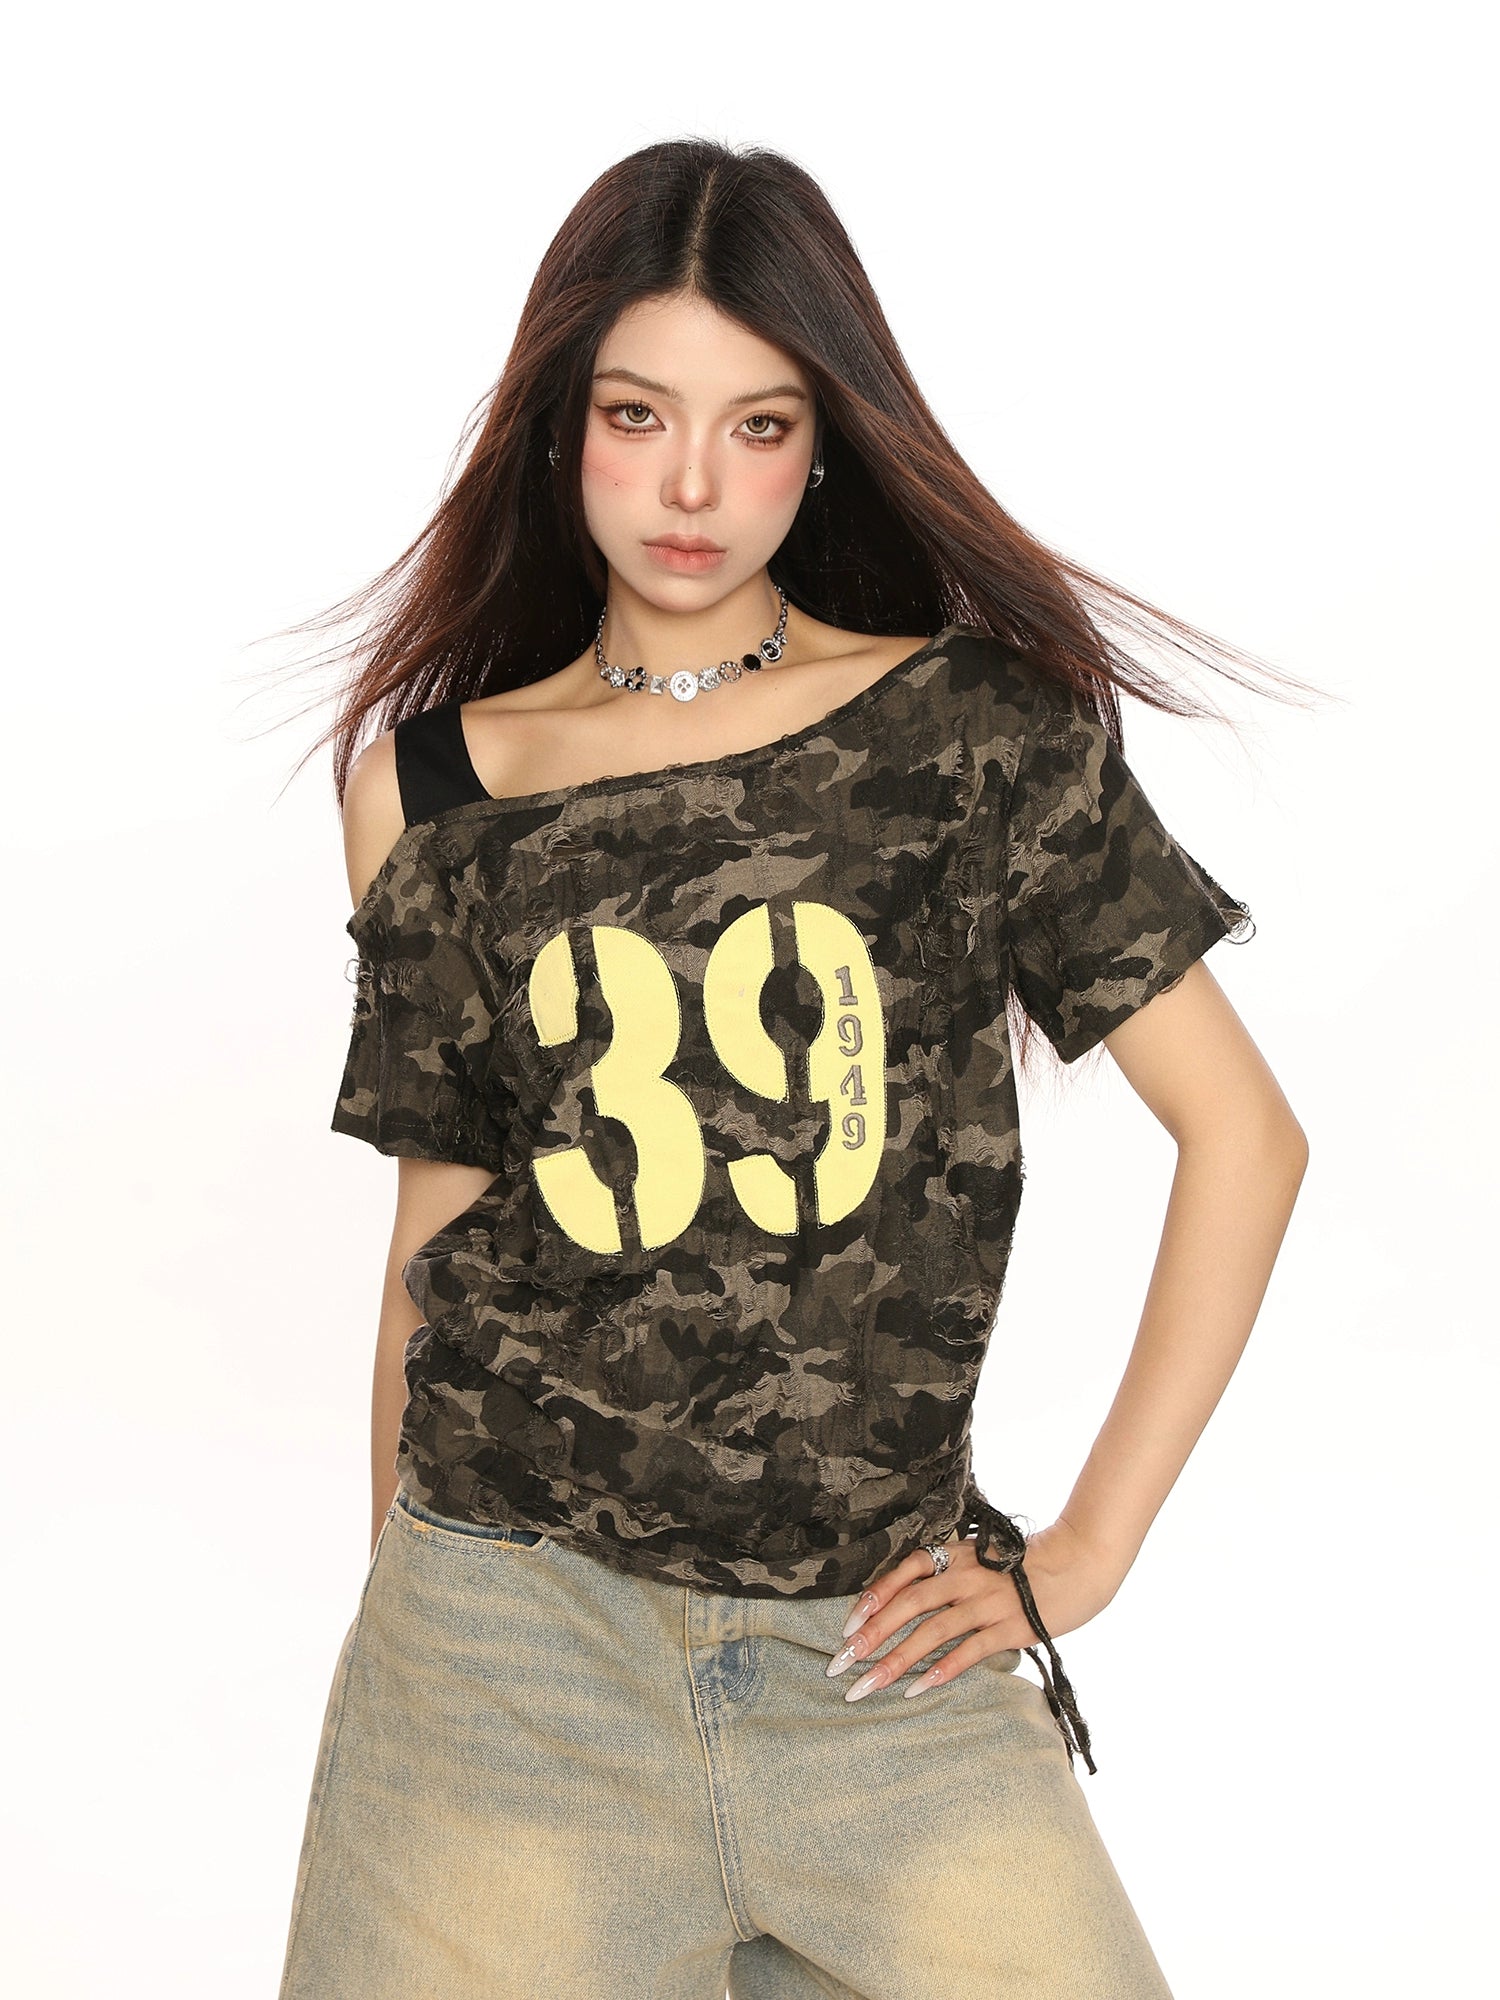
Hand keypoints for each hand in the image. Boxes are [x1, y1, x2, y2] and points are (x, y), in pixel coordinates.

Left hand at [827, 1517, 1120, 1700]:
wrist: (1078, 1563)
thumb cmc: (1024, 1564)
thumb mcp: (981, 1558)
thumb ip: (949, 1574)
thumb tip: (906, 1603)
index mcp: (956, 1555)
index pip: (905, 1572)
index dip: (874, 1598)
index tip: (847, 1627)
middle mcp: (966, 1576)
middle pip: (908, 1606)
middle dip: (870, 1637)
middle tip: (839, 1664)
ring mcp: (987, 1602)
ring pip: (931, 1634)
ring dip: (894, 1663)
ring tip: (865, 1688)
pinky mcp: (1009, 1628)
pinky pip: (968, 1652)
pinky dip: (940, 1672)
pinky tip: (915, 1691)